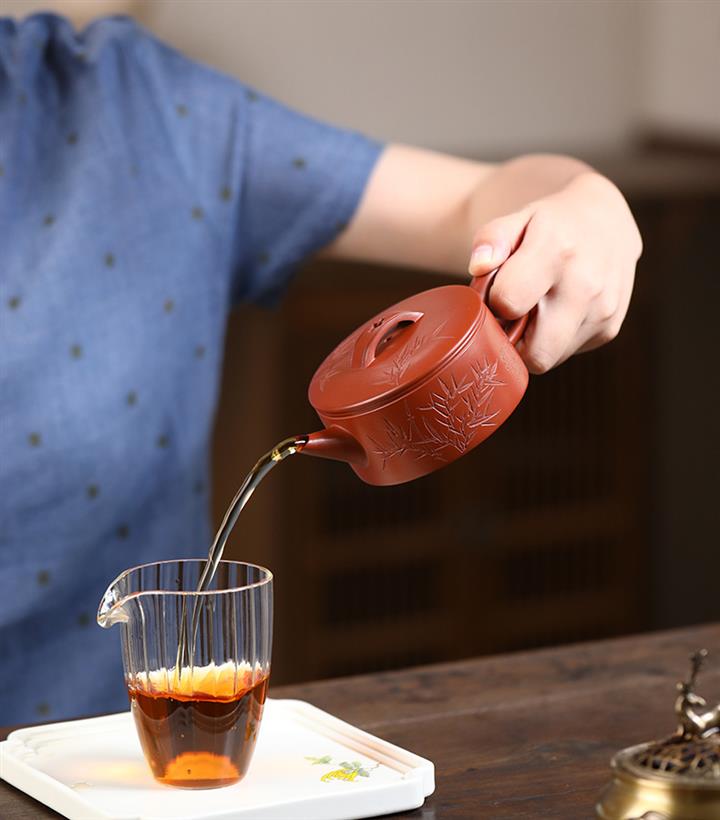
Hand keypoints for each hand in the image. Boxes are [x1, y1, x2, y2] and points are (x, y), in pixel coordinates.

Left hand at [468, 172, 641, 373]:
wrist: (608, 221)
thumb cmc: (552, 224)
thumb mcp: (519, 218)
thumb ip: (491, 239)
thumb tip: (478, 267)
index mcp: (556, 251)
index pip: (509, 302)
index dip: (494, 303)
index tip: (497, 293)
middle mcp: (585, 285)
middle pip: (535, 351)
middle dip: (513, 341)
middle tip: (510, 316)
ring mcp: (602, 311)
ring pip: (549, 358)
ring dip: (533, 342)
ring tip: (535, 310)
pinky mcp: (610, 329)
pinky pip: (567, 352)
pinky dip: (554, 340)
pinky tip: (555, 313)